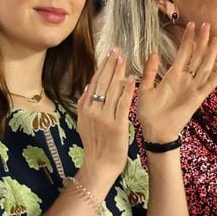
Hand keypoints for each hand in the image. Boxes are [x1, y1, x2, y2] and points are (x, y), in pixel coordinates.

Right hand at [77, 49, 134, 178]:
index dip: (102, 67)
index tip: (108, 55)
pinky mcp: (117, 125)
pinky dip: (127, 91)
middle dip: (110, 64)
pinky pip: (123, 104)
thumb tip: (87, 87)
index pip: (94, 83)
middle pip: (102, 82)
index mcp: (84, 109)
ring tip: (124, 58)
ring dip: (118, 72)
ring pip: (112, 90)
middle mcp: (92, 111)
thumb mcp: (84, 123)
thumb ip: (86, 106)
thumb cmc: (95, 145)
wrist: (99, 166)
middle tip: (117, 49)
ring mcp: (104, 118)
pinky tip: (131, 79)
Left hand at [138, 22, 216, 142]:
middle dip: (202, 41)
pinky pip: (209, 84)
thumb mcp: (145, 88)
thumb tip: (154, 52)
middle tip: (207, 25)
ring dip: (211, 53)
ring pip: (204, 66)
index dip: (188, 39)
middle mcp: (185, 79)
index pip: (183, 52)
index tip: (192, 24)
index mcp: (172, 75)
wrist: (155, 131)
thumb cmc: (149, 112)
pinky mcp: (197, 98)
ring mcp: (192, 88)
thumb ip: (150, 71)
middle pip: (196, 56)